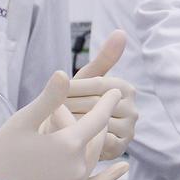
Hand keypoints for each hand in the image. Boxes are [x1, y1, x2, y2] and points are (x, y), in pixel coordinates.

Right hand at [0, 70, 127, 179]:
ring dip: (96, 142)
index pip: (97, 117)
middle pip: (97, 138)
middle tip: (96, 106)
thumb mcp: (21, 121)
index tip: (116, 89)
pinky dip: (110, 176)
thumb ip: (48, 98)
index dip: (107, 101)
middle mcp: (77, 167)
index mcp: (69, 144)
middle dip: (96, 121)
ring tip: (97, 128)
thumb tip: (64, 73)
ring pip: (94, 158)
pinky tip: (123, 166)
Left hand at [40, 30, 137, 159]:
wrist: (76, 138)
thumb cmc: (80, 103)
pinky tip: (60, 138)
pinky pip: (95, 143)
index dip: (72, 88)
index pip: (96, 84)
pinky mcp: (120, 148)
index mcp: (126, 88)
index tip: (53, 91)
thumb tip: (121, 31)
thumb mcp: (88, 80)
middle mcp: (133, 109)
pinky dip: (77, 140)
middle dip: (68, 106)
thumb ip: (104, 57)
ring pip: (93, 124)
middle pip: (94, 104)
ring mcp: (129, 130)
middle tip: (46, 108)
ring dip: (70, 123)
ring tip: (50, 122)